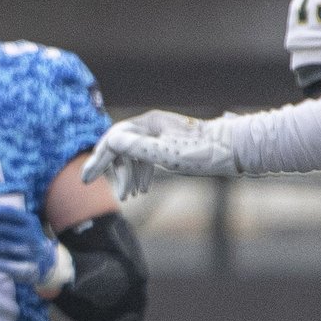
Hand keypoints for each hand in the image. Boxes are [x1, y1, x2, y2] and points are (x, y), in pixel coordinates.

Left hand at [0, 202, 70, 294]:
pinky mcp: (24, 268)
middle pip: (4, 229)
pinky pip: (4, 265)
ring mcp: (29, 252)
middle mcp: (31, 236)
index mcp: (30, 221)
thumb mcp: (19, 223)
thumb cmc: (26, 238)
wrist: (45, 262)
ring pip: (4, 246)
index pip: (9, 213)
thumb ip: (2, 213)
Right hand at [81, 110, 237, 196]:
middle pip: (119, 145)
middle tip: (101, 189)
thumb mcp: (167, 154)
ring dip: (127, 175)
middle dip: (111, 169)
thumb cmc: (203, 153)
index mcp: (148, 123)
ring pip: (132, 153)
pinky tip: (143, 190)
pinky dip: (140, 174)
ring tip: (128, 197)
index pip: (113, 139)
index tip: (86, 179)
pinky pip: (145, 157)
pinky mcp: (169, 145)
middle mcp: (152, 125)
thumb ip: (137, 148)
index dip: (98, 159)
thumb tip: (111, 142)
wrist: (234, 150)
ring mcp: (160, 134)